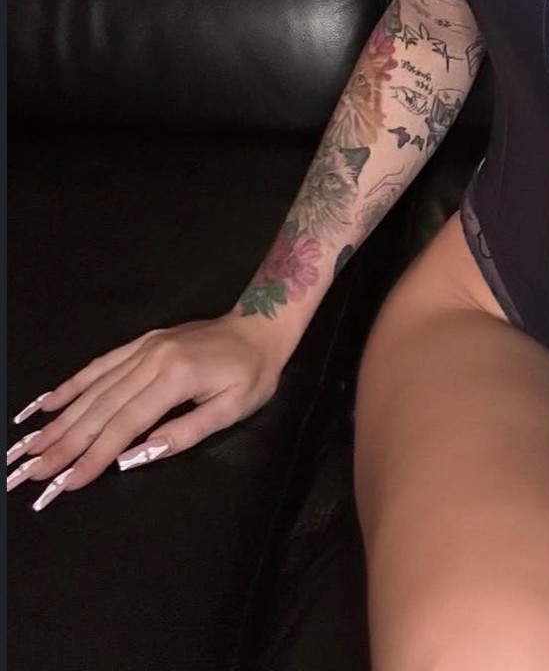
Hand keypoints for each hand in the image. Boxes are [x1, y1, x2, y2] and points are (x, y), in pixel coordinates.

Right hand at [6, 313, 287, 510]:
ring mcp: (144, 347)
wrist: (260, 325)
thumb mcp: (231, 409)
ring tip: (30, 446)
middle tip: (31, 471)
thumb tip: (134, 457)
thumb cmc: (252, 374)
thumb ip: (184, 434)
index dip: (93, 455)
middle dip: (64, 443)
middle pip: (100, 408)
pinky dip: (72, 385)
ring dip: (59, 419)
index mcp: (176, 378)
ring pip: (94, 388)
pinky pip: (100, 365)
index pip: (125, 424)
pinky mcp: (142, 342)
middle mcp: (152, 359)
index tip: (66, 482)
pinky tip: (48, 403)